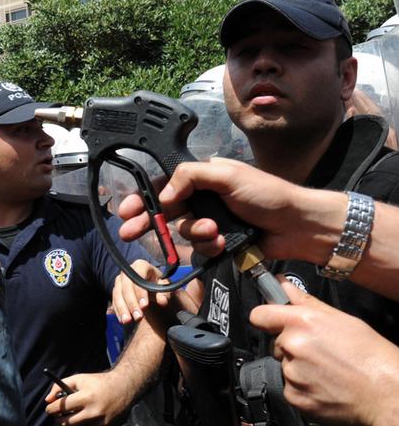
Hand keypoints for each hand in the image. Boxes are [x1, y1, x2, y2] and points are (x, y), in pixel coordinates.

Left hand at [44, 371, 132, 425]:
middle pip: (67, 423)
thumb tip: (48, 399)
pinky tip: (82, 420)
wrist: (124, 388)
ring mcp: (101, 423)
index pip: (61, 407)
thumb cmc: (99, 382)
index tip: (50, 409)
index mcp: (86, 397)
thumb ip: (59, 386)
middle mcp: (94, 412)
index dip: (51, 409)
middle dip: (58, 419)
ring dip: (69, 425)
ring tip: (70, 416)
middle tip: (58, 414)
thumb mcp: (79, 379)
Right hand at [111, 260, 163, 323]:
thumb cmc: (157, 282)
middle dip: (131, 303)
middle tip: (138, 317)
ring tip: (127, 321)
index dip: (140, 292)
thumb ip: (164, 292)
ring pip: (117, 294)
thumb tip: (162, 301)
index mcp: (140, 266)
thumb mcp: (164, 284)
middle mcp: (126, 272)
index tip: (145, 306)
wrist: (149, 280)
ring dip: (122, 309)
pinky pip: (114, 301)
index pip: (137, 278)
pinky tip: (122, 320)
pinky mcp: (115, 290)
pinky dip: (118, 311)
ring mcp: (119, 281)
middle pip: (125, 287)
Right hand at [117, 158, 333, 262]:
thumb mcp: (227, 175)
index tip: (126, 210)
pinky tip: (223, 242)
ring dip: (194, 233)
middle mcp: (202, 200)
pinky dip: (209, 248)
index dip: (143, 197)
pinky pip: (199, 250)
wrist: (298, 226)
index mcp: (202, 178)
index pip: (164, 186)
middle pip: (164, 212)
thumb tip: (163, 194)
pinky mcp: (219, 244)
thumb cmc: (267, 194)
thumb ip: (191, 177)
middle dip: (148, 222)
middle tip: (129, 232)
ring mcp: (210, 223)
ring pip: (182, 233)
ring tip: (214, 231)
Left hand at [250, 283, 397, 425]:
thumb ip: (306, 302)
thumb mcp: (342, 319)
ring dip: (299, 366)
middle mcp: (292, 345)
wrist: (388, 395)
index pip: (259, 315)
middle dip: (293, 345)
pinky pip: (290, 386)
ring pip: (285, 365)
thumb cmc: (373, 358)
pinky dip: (303, 387)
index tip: (273, 322)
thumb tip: (283, 285)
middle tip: (320, 351)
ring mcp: (291, 373)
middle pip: (277, 341)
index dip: (267, 318)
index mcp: (302, 322)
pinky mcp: (293, 396)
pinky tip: (325, 385)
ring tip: (328, 370)